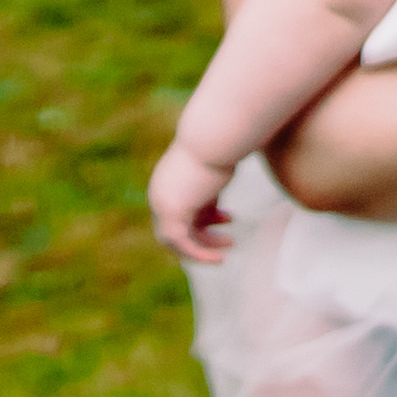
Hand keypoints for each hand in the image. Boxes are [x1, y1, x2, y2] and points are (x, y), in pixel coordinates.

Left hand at [151, 141, 236, 261]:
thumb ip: (216, 179)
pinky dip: (197, 253)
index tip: (229, 217)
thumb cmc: (222, 145)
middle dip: (203, 237)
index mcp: (167, 182)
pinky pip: (180, 242)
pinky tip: (218, 258)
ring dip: (200, 248)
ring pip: (173, 240)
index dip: (204, 220)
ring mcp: (163, 203)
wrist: (212, 138)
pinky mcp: (172, 211)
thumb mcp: (217, 167)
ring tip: (227, 251)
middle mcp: (160, 194)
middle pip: (174, 227)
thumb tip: (236, 177)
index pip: (179, 211)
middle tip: (230, 241)